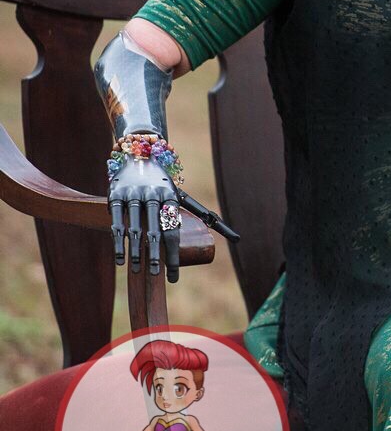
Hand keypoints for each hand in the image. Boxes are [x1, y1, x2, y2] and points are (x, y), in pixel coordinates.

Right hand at [107, 144, 239, 282]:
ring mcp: (133, 194)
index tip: (173, 277)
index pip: (173, 231)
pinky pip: (116, 220)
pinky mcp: (116, 194)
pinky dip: (118, 240)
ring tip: (137, 270)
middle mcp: (153, 195)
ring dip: (136, 251)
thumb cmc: (164, 184)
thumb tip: (234, 235)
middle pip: (155, 230)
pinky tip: (121, 258)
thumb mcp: (181, 195)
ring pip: (135, 227)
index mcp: (172, 198)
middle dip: (157, 255)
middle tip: (157, 276)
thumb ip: (200, 213)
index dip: (173, 255)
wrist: (140, 153)